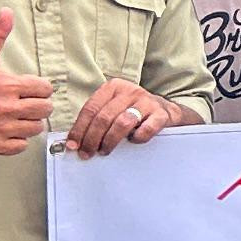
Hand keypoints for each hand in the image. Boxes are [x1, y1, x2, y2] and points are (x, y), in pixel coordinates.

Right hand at [0, 10, 52, 155]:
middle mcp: (6, 108)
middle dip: (36, 105)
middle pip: (44, 109)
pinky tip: (6, 129)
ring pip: (34, 128)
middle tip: (23, 103)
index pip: (45, 89)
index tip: (27, 89)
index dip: (38, 88)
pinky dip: (17, 140)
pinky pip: (21, 146)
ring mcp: (1, 128)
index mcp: (7, 86)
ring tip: (15, 116)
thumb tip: (7, 12)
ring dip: (28, 122)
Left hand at [63, 80, 187, 155]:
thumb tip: (74, 141)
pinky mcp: (161, 114)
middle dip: (92, 139)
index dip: (79, 129)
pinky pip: (146, 129)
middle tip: (87, 153)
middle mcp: (130, 91)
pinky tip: (133, 141)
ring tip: (105, 151)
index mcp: (113, 87)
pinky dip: (137, 138)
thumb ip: (97, 119)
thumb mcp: (114, 108)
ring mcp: (146, 101)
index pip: (90, 109)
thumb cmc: (133, 112)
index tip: (73, 145)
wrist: (166, 110)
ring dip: (110, 141)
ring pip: (122, 123)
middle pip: (104, 117)